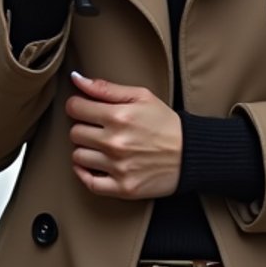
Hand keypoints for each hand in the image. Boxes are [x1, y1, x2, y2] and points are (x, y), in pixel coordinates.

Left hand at [66, 72, 181, 199]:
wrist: (190, 154)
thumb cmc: (165, 123)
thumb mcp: (141, 96)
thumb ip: (106, 88)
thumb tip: (76, 79)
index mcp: (118, 116)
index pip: (75, 108)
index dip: (78, 106)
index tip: (84, 108)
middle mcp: (115, 142)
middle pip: (75, 133)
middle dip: (83, 127)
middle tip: (97, 128)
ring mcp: (118, 167)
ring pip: (78, 157)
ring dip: (85, 150)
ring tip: (100, 146)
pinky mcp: (122, 188)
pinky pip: (89, 183)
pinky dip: (85, 174)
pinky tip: (92, 166)